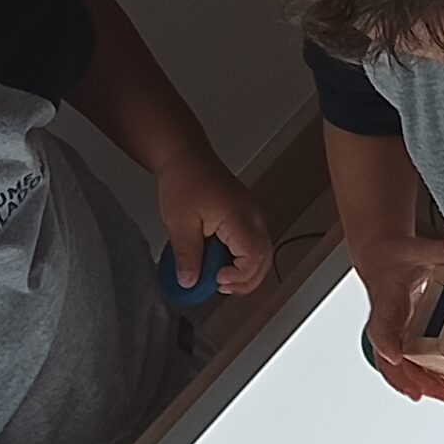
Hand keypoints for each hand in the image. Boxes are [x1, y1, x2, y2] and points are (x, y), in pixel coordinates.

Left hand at [153, 148, 275, 296]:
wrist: (185, 157)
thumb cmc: (184, 179)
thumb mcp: (179, 223)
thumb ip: (187, 256)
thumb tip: (190, 282)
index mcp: (239, 217)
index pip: (253, 258)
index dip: (238, 276)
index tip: (217, 281)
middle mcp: (252, 217)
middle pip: (263, 260)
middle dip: (245, 281)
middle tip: (220, 287)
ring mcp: (252, 216)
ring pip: (261, 254)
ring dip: (244, 271)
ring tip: (220, 278)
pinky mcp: (247, 216)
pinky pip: (253, 244)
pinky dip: (242, 259)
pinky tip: (222, 261)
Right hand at [354, 229, 443, 405]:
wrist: (383, 261)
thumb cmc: (399, 257)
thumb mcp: (421, 248)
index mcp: (387, 300)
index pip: (382, 323)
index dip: (387, 341)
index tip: (396, 356)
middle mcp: (388, 323)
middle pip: (390, 359)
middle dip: (410, 378)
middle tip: (430, 393)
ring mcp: (396, 336)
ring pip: (402, 371)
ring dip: (426, 387)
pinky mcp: (406, 343)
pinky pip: (414, 368)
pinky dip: (430, 382)